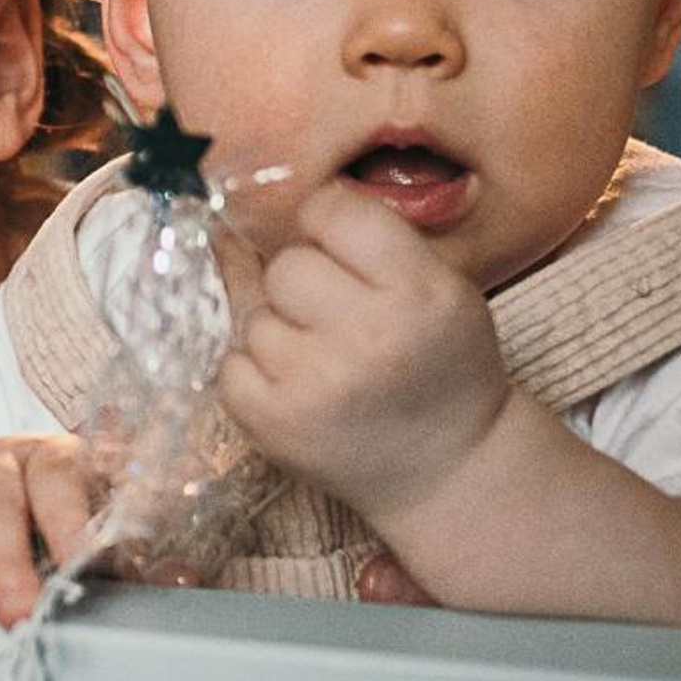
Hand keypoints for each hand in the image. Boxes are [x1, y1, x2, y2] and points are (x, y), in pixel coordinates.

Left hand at [218, 180, 513, 533]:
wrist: (448, 469)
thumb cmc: (437, 364)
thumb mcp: (434, 286)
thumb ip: (359, 236)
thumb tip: (242, 213)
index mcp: (419, 292)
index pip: (333, 211)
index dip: (327, 223)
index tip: (341, 250)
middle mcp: (369, 337)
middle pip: (286, 265)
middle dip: (304, 281)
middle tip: (337, 315)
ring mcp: (317, 384)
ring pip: (255, 316)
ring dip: (281, 330)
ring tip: (327, 360)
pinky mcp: (275, 425)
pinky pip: (231, 365)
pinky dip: (255, 372)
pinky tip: (298, 387)